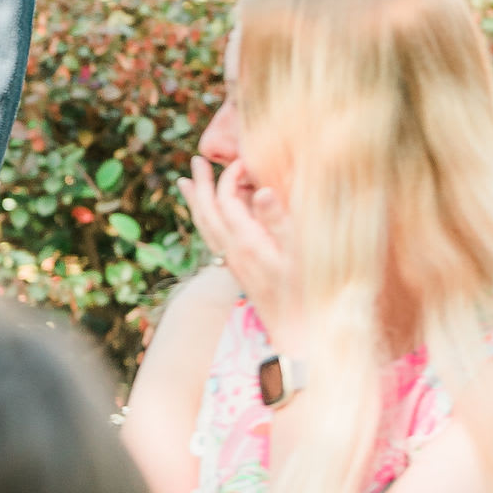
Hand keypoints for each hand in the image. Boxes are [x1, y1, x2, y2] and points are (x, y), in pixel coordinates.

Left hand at [182, 155, 300, 346]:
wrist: (300, 332)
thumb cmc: (307, 290)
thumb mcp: (300, 253)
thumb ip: (279, 221)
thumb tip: (261, 190)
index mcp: (246, 241)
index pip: (227, 200)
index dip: (231, 176)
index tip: (244, 161)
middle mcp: (233, 252)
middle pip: (207, 212)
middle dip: (200, 184)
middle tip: (195, 160)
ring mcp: (233, 263)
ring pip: (205, 227)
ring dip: (196, 202)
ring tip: (185, 182)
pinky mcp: (238, 272)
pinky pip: (212, 241)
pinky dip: (205, 222)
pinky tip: (208, 218)